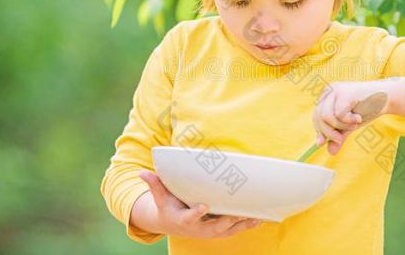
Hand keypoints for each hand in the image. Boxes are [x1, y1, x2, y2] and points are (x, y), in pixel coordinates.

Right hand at [135, 170, 262, 238]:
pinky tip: (262, 218)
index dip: (197, 213)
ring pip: (229, 230)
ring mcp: (212, 231)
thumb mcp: (160, 197)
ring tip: (257, 215)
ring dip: (243, 223)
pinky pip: (237, 229)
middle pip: (215, 227)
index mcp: (184, 220)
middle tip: (238, 212)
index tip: (204, 205)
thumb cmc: (169, 207)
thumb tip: (142, 172)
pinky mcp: (221, 231)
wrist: (174, 224)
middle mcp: (200, 228)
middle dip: (227, 221)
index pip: (190, 217)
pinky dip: (248, 224)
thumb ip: (154, 184)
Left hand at [313, 81, 388, 154]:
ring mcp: (336, 90)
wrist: (387, 97)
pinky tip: (358, 118)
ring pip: (327, 116)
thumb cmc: (368, 109)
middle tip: (341, 139)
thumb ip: (339, 136)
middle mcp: (329, 91)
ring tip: (354, 125)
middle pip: (319, 117)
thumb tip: (330, 151)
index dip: (319, 131)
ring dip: (341, 126)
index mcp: (327, 97)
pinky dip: (349, 120)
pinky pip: (339, 114)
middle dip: (329, 132)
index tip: (322, 143)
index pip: (316, 116)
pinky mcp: (345, 92)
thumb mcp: (350, 125)